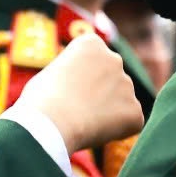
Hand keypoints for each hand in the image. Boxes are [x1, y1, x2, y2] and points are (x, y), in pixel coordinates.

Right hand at [9, 32, 142, 155]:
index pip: (92, 62)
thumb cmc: (41, 99)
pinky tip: (94, 132)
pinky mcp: (135, 111)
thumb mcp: (52, 74)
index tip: (64, 91)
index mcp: (91, 44)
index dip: (78, 81)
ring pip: (119, 102)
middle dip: (98, 94)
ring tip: (81, 122)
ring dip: (106, 112)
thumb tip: (81, 88)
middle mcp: (114, 59)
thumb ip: (73, 74)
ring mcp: (128, 85)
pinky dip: (115, 131)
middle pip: (109, 79)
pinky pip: (128, 123)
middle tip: (75, 110)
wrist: (50, 122)